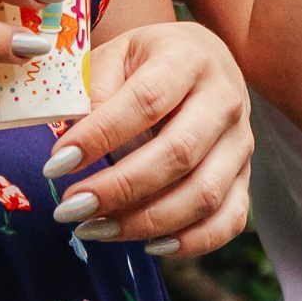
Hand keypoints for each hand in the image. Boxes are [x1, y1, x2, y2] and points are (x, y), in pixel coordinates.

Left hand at [38, 21, 251, 258]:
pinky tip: (148, 244)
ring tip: (93, 229)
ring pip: (203, 194)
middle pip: (178, 154)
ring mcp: (240, 141)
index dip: (99, 137)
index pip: (146, 101)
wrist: (200, 57)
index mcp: (189, 58)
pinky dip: (191, 242)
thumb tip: (73, 151)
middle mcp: (225, 99)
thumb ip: (94, 94)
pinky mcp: (246, 176)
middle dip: (118, 189)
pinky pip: (229, 220)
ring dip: (145, 222)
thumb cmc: (146, 61)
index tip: (55, 165)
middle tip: (69, 208)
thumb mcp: (115, 56)